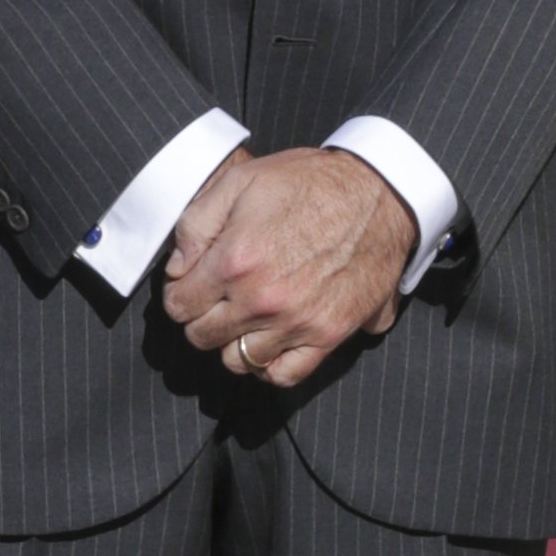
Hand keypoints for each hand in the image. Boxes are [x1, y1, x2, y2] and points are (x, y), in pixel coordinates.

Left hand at [160, 147, 412, 387]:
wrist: (379, 194)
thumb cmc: (310, 182)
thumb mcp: (241, 180)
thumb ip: (196, 224)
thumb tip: (176, 269)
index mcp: (235, 260)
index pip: (179, 306)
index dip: (180, 293)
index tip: (192, 283)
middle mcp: (262, 299)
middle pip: (202, 336)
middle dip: (202, 317)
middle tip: (217, 298)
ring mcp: (297, 322)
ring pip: (237, 361)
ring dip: (233, 341)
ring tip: (244, 318)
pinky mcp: (329, 335)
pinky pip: (284, 375)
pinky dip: (269, 366)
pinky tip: (269, 342)